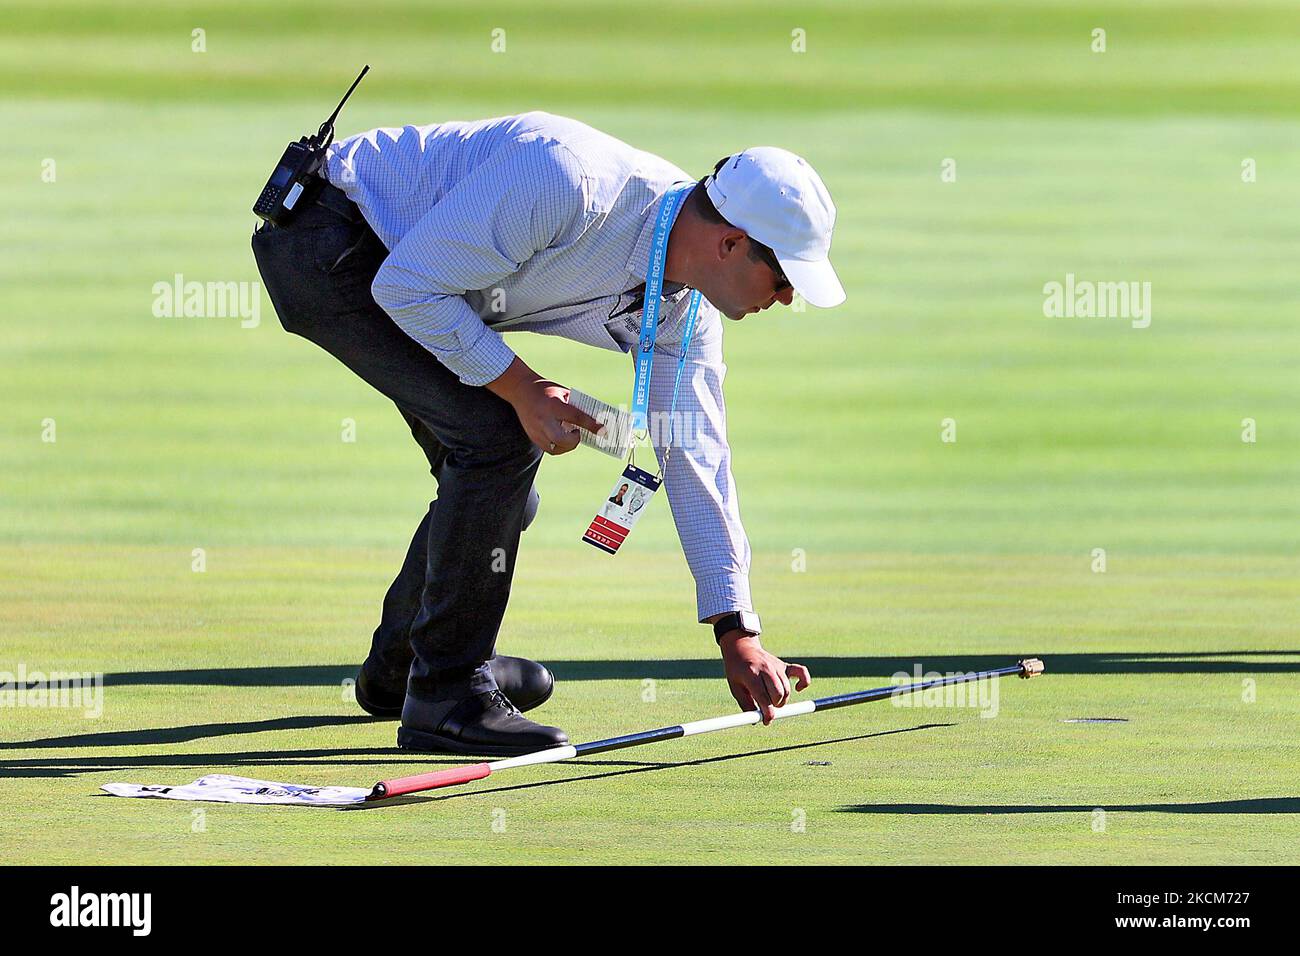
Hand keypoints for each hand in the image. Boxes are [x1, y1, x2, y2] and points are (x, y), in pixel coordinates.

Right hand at [486, 357, 602, 454]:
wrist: (520, 390)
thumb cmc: (545, 390)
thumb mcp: (562, 392)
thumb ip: (575, 406)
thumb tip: (594, 419)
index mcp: (553, 405)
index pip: (575, 417)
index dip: (591, 425)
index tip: (602, 430)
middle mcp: (543, 419)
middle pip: (561, 439)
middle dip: (574, 440)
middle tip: (578, 433)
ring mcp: (535, 430)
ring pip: (554, 448)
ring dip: (567, 445)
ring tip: (570, 435)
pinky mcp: (532, 436)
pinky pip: (549, 448)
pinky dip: (559, 446)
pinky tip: (562, 438)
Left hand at [719, 633, 810, 724]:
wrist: (741, 647)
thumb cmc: (736, 670)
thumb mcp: (735, 688)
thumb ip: (746, 705)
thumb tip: (757, 721)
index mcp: (751, 675)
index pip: (764, 697)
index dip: (768, 713)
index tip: (767, 721)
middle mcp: (766, 669)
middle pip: (778, 694)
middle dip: (774, 706)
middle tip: (767, 707)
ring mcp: (777, 665)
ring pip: (787, 689)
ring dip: (782, 699)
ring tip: (772, 699)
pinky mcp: (784, 665)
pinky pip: (802, 672)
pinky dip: (804, 682)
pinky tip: (798, 688)